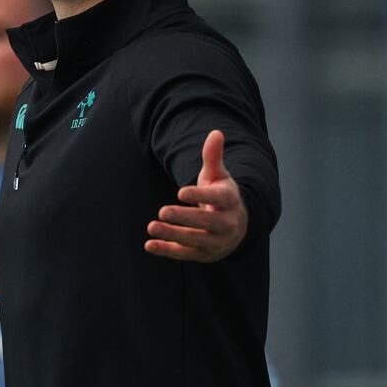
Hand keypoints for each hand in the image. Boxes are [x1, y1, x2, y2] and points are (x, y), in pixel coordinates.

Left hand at [145, 130, 247, 262]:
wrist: (236, 227)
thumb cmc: (221, 195)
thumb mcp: (218, 175)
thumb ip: (213, 156)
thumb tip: (215, 132)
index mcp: (229, 201)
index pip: (217, 199)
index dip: (199, 196)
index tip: (180, 191)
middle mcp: (226, 224)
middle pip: (205, 223)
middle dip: (184, 218)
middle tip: (162, 211)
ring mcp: (215, 242)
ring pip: (193, 240)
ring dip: (172, 235)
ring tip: (151, 226)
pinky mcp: (202, 254)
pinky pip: (184, 253)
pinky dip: (166, 250)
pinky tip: (149, 244)